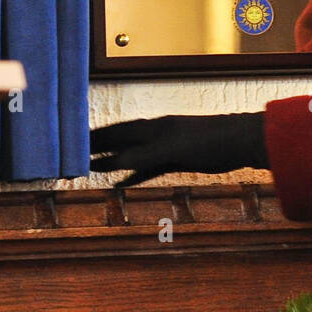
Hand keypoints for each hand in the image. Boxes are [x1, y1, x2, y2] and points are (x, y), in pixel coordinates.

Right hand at [90, 113, 269, 187]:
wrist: (239, 142)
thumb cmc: (208, 140)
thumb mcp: (172, 150)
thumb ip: (144, 156)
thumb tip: (113, 163)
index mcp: (153, 127)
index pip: (117, 131)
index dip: (95, 137)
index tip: (72, 142)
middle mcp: (157, 135)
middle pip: (121, 141)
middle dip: (99, 148)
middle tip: (74, 156)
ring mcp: (167, 147)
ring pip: (134, 155)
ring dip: (114, 162)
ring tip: (92, 169)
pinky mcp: (178, 160)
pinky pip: (149, 168)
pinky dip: (134, 175)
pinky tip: (122, 183)